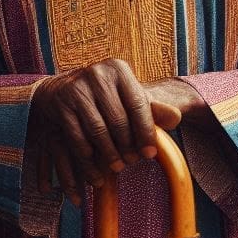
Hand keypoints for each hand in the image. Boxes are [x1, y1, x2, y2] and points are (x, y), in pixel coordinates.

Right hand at [28, 59, 184, 205]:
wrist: (61, 89)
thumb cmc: (104, 96)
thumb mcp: (127, 97)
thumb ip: (151, 108)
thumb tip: (176, 118)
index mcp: (118, 69)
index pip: (138, 104)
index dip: (145, 132)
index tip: (150, 154)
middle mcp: (97, 73)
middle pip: (118, 119)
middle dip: (127, 146)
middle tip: (131, 163)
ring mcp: (76, 87)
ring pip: (98, 130)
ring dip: (108, 154)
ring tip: (116, 167)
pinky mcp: (61, 102)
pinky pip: (77, 135)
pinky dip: (87, 154)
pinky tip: (94, 164)